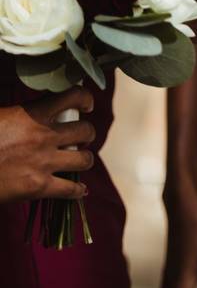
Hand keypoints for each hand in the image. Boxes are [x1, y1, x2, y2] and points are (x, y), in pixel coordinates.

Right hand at [0, 88, 94, 203]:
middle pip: (86, 130)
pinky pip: (71, 189)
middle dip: (86, 133)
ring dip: (84, 159)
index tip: (86, 105)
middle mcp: (44, 136)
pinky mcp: (38, 187)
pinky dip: (78, 190)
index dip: (85, 99)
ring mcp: (43, 162)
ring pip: (85, 159)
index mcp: (32, 114)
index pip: (73, 97)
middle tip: (81, 137)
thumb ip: (19, 112)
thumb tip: (31, 109)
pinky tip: (79, 189)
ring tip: (79, 159)